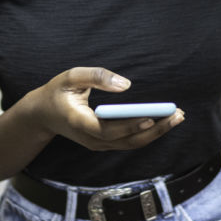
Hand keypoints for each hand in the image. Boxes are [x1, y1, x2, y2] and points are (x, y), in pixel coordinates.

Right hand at [31, 67, 183, 150]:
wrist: (42, 115)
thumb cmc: (57, 92)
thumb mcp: (70, 77)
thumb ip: (96, 76)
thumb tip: (126, 84)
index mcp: (79, 122)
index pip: (107, 130)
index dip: (129, 126)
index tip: (150, 118)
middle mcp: (90, 139)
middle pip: (126, 141)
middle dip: (155, 130)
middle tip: (177, 115)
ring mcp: (98, 144)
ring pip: (131, 143)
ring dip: (156, 132)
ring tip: (178, 117)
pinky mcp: (105, 143)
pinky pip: (129, 141)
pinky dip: (148, 132)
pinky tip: (164, 120)